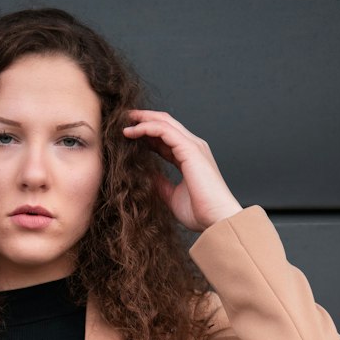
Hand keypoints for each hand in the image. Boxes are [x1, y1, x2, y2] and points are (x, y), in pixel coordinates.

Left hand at [122, 109, 243, 232]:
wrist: (217, 220)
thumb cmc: (200, 212)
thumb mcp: (172, 196)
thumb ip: (160, 183)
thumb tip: (146, 176)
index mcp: (189, 157)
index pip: (165, 138)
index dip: (147, 134)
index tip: (128, 136)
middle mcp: (192, 147)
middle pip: (165, 124)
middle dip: (143, 119)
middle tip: (123, 120)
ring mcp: (192, 146)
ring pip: (164, 122)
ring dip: (142, 119)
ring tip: (124, 121)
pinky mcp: (190, 149)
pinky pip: (164, 130)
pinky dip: (146, 127)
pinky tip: (132, 132)